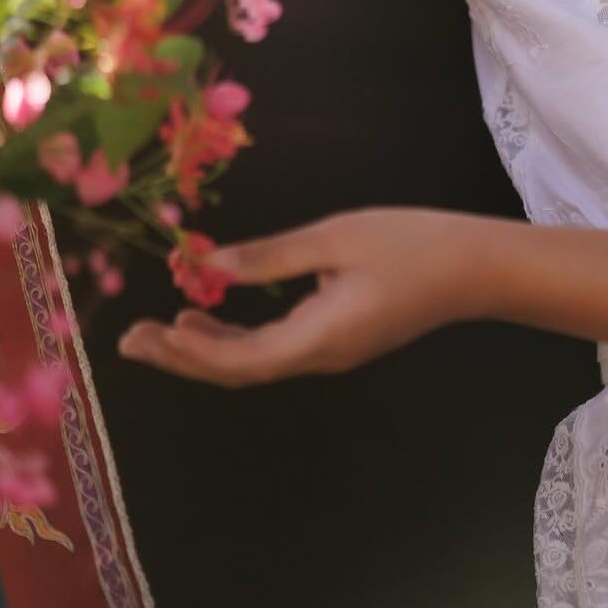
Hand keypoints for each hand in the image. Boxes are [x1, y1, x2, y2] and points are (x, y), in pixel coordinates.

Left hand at [118, 208, 489, 387]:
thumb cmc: (411, 244)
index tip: (145, 332)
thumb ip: (271, 256)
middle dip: (183, 356)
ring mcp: (332, 352)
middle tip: (131, 339)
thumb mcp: (337, 237)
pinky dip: (238, 337)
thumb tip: (209, 267)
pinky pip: (276, 349)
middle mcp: (320, 356)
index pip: (238, 360)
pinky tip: (215, 315)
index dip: (187, 351)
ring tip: (164, 328)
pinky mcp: (340, 339)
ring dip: (206, 348)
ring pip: (256, 362)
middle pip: (239, 370)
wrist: (475, 268)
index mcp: (318, 337)